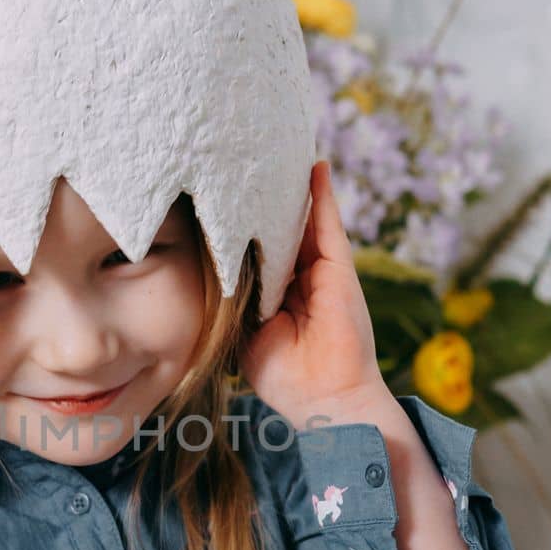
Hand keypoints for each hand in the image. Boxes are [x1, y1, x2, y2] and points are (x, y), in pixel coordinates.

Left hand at [237, 160, 387, 429]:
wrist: (324, 399)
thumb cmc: (283, 377)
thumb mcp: (247, 334)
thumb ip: (236, 304)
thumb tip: (212, 277)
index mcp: (278, 293)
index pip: (258, 250)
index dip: (244, 225)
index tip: (225, 196)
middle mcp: (301, 277)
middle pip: (280, 229)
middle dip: (265, 199)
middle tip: (247, 162)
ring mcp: (322, 271)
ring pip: (303, 221)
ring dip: (293, 189)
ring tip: (277, 151)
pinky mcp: (338, 268)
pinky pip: (328, 224)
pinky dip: (322, 195)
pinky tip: (314, 166)